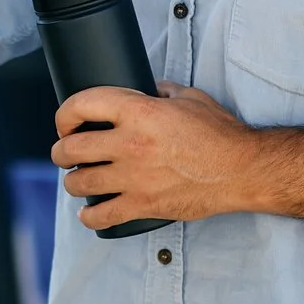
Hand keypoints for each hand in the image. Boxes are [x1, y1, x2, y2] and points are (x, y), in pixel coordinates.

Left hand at [49, 82, 262, 228]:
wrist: (241, 169)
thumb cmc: (219, 133)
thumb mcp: (189, 97)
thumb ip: (161, 90)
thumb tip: (145, 87)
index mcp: (139, 111)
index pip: (82, 104)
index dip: (65, 113)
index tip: (66, 122)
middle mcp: (130, 144)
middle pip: (71, 148)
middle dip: (61, 150)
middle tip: (65, 152)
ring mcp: (134, 177)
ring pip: (79, 183)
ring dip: (73, 181)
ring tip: (78, 178)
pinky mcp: (143, 205)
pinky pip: (101, 216)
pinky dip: (89, 216)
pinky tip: (89, 212)